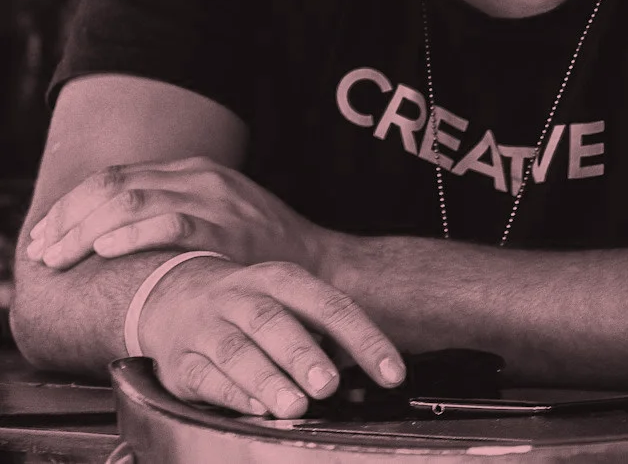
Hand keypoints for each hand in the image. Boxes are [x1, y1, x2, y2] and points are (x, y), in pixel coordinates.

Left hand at [24, 159, 330, 274]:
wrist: (318, 266)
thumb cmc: (260, 249)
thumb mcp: (216, 215)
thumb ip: (170, 212)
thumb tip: (106, 232)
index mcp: (193, 170)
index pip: (115, 176)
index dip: (71, 205)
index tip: (44, 234)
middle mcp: (200, 178)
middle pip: (113, 186)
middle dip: (66, 220)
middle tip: (40, 252)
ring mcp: (214, 200)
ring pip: (130, 202)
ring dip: (83, 232)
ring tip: (57, 258)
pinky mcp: (226, 229)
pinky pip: (168, 224)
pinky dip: (130, 235)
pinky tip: (104, 251)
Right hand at [131, 254, 403, 418]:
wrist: (174, 296)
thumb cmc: (251, 308)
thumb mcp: (290, 302)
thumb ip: (325, 335)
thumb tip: (365, 375)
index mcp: (281, 280)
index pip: (331, 306)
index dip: (365, 339)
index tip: (392, 373)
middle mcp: (242, 298)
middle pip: (274, 322)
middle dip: (303, 355)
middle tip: (328, 385)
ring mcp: (207, 327)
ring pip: (236, 351)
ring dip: (267, 380)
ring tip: (295, 406)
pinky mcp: (180, 362)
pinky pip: (205, 378)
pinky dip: (232, 394)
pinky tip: (255, 409)